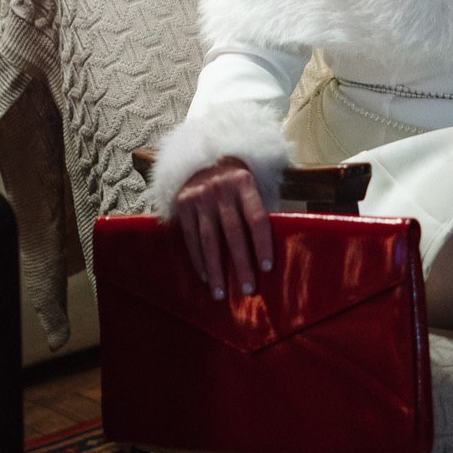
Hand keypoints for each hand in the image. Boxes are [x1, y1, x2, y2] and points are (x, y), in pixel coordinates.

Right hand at [174, 156, 273, 301]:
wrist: (201, 159)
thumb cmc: (234, 181)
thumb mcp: (250, 186)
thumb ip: (256, 210)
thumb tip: (269, 249)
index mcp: (244, 182)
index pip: (256, 218)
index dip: (262, 244)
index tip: (267, 269)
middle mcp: (221, 189)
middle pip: (234, 233)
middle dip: (241, 264)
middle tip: (248, 289)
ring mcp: (199, 196)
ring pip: (209, 240)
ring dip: (216, 270)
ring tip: (221, 294)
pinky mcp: (182, 204)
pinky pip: (191, 238)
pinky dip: (198, 260)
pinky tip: (205, 277)